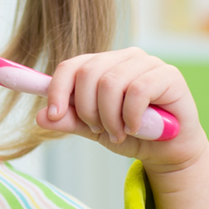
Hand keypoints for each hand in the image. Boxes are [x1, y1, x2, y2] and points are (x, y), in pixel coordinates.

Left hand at [34, 47, 208, 170]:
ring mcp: (147, 63)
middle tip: (99, 130)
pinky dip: (131, 116)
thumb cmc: (131, 134)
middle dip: (87, 110)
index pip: (71, 66)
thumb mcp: (94, 130)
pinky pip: (138, 91)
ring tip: (119, 133)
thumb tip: (40, 117)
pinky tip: (135, 127)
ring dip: (110, 117)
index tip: (53, 114)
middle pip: (88, 74)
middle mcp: (123, 57)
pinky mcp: (168, 75)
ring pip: (111, 83)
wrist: (168, 151)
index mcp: (102, 64)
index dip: (57, 89)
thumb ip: (70, 121)